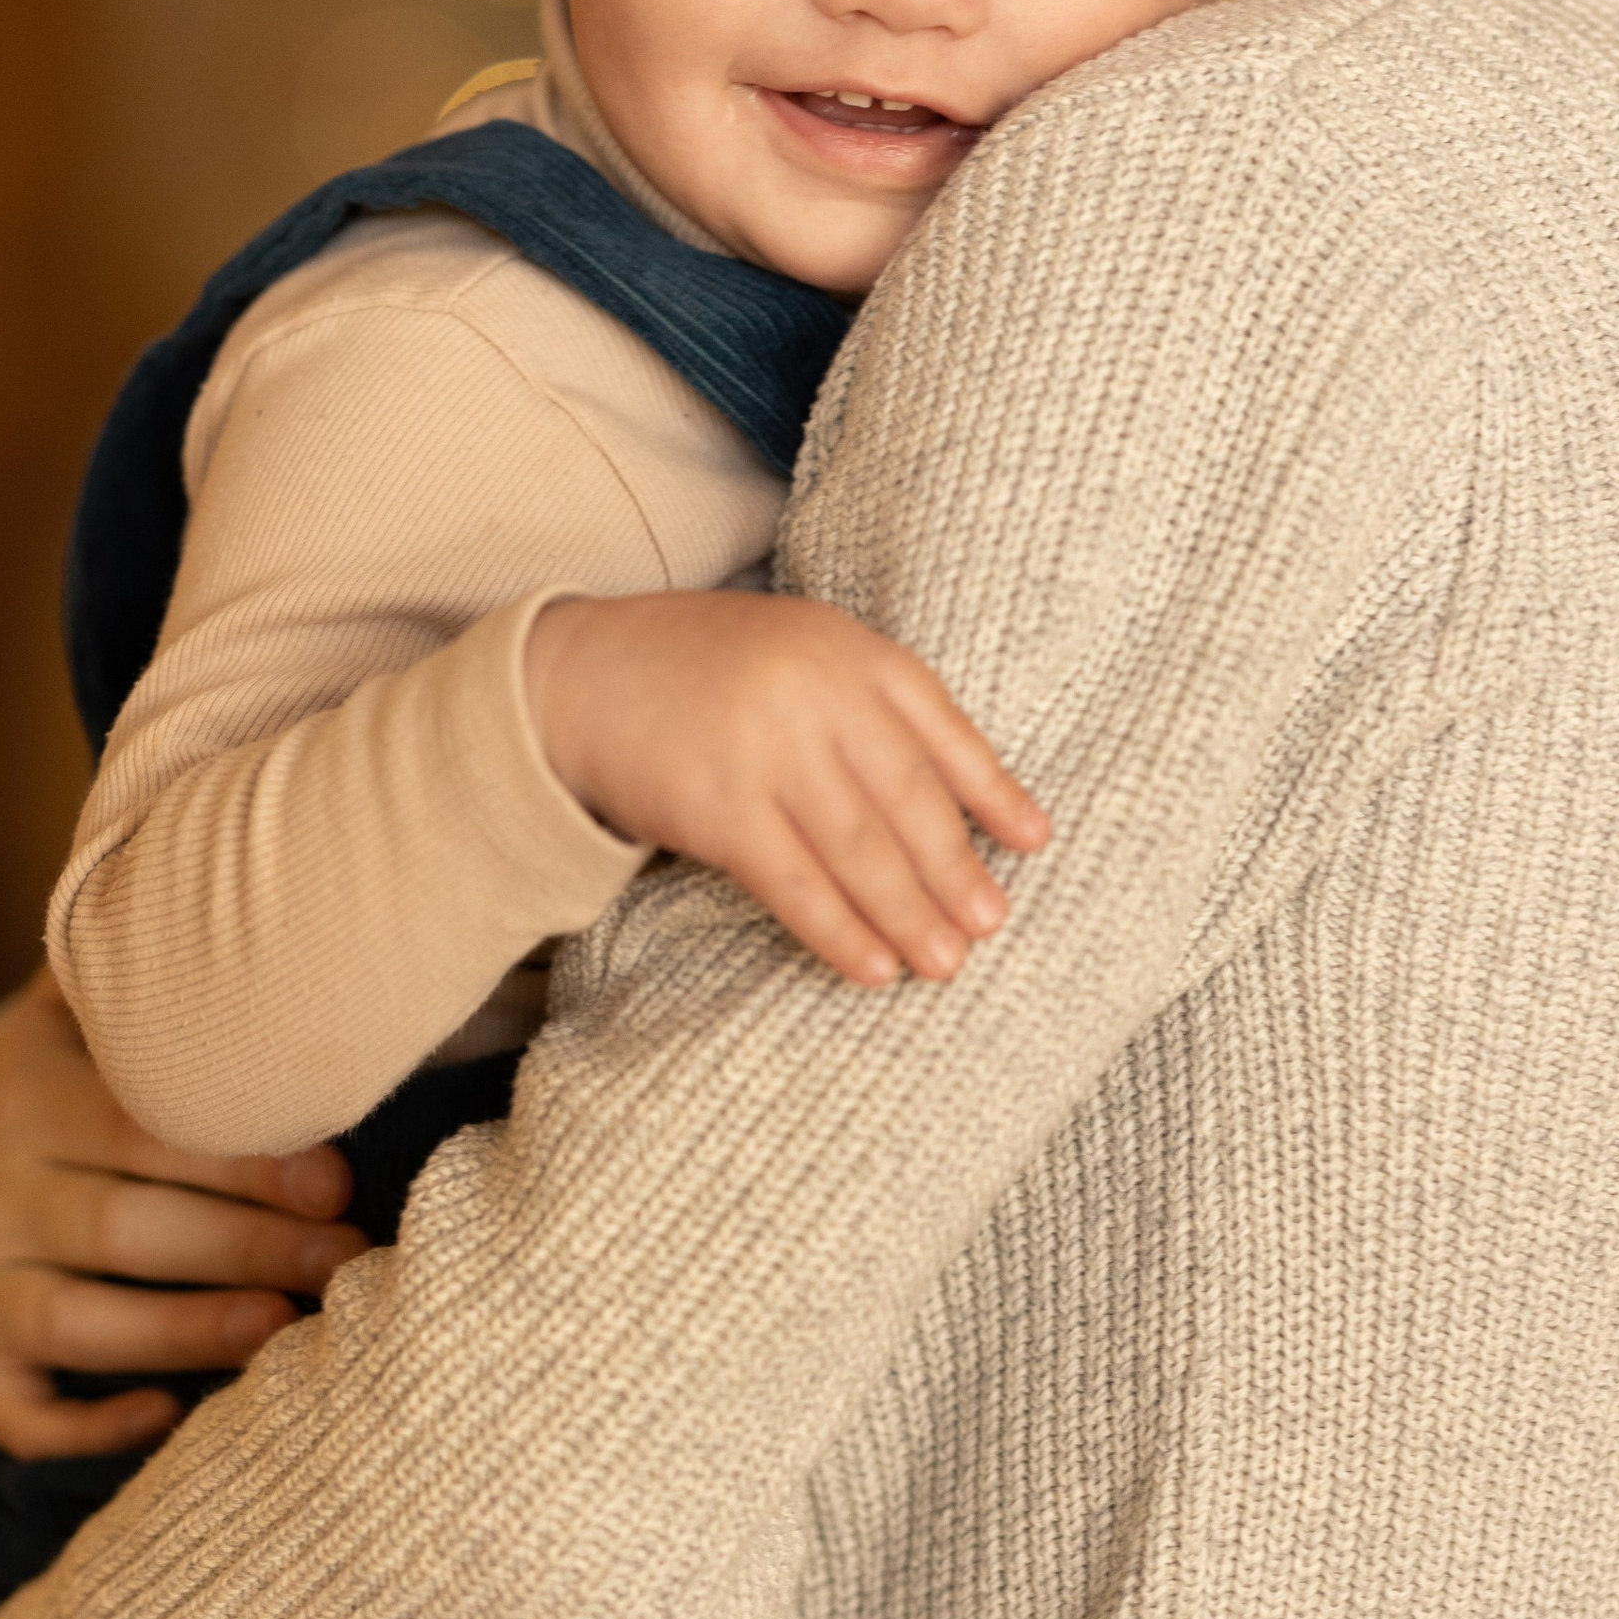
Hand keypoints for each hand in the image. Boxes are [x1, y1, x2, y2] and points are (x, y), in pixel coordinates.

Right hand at [0, 972, 363, 1459]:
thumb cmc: (85, 1070)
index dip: (244, 1163)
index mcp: (33, 1091)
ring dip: (182, 1333)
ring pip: (74, 1322)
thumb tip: (283, 929)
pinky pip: (14, 1410)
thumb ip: (158, 982)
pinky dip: (85, 1426)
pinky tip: (168, 1417)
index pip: (145, 1132)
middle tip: (350, 1261)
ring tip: (283, 1333)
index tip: (339, 1183)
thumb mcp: (97, 1008)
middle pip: (124, 1229)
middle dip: (247, 1249)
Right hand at [523, 593, 1048, 988]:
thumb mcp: (801, 652)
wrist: (582, 675)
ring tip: (946, 964)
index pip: (942, 730)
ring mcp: (767, 751)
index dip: (993, 791)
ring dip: (909, 914)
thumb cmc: (708, 670)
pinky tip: (872, 967)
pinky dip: (838, 931)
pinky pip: (794, 883)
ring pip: (860, 849)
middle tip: (992, 926)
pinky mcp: (718, 808)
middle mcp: (817, 695)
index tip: (1035, 842)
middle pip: (908, 798)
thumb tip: (964, 796)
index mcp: (850, 651)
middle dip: (956, 871)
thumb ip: (871, 704)